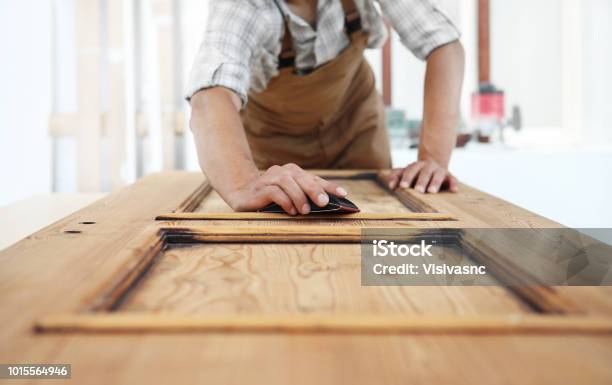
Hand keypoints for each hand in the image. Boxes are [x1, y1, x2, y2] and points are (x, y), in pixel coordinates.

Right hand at [226, 163, 347, 213]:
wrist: (241, 193)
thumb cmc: (271, 197)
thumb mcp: (290, 197)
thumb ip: (305, 198)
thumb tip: (328, 206)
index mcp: (293, 173)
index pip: (315, 178)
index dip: (330, 186)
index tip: (344, 195)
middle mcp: (283, 172)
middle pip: (302, 178)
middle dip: (315, 190)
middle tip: (324, 203)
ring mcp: (270, 178)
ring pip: (288, 183)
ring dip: (298, 197)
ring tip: (305, 211)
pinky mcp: (260, 188)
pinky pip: (274, 191)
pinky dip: (284, 201)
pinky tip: (290, 211)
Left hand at [387, 160, 457, 193]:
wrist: (432, 165)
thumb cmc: (415, 173)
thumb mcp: (405, 172)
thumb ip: (396, 177)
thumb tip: (391, 186)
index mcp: (416, 166)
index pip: (410, 170)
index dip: (407, 178)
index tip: (403, 186)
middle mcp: (428, 167)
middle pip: (424, 173)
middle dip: (421, 181)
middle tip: (418, 190)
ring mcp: (439, 171)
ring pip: (438, 176)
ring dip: (435, 183)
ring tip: (432, 191)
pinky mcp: (449, 176)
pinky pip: (452, 179)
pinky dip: (453, 184)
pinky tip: (454, 190)